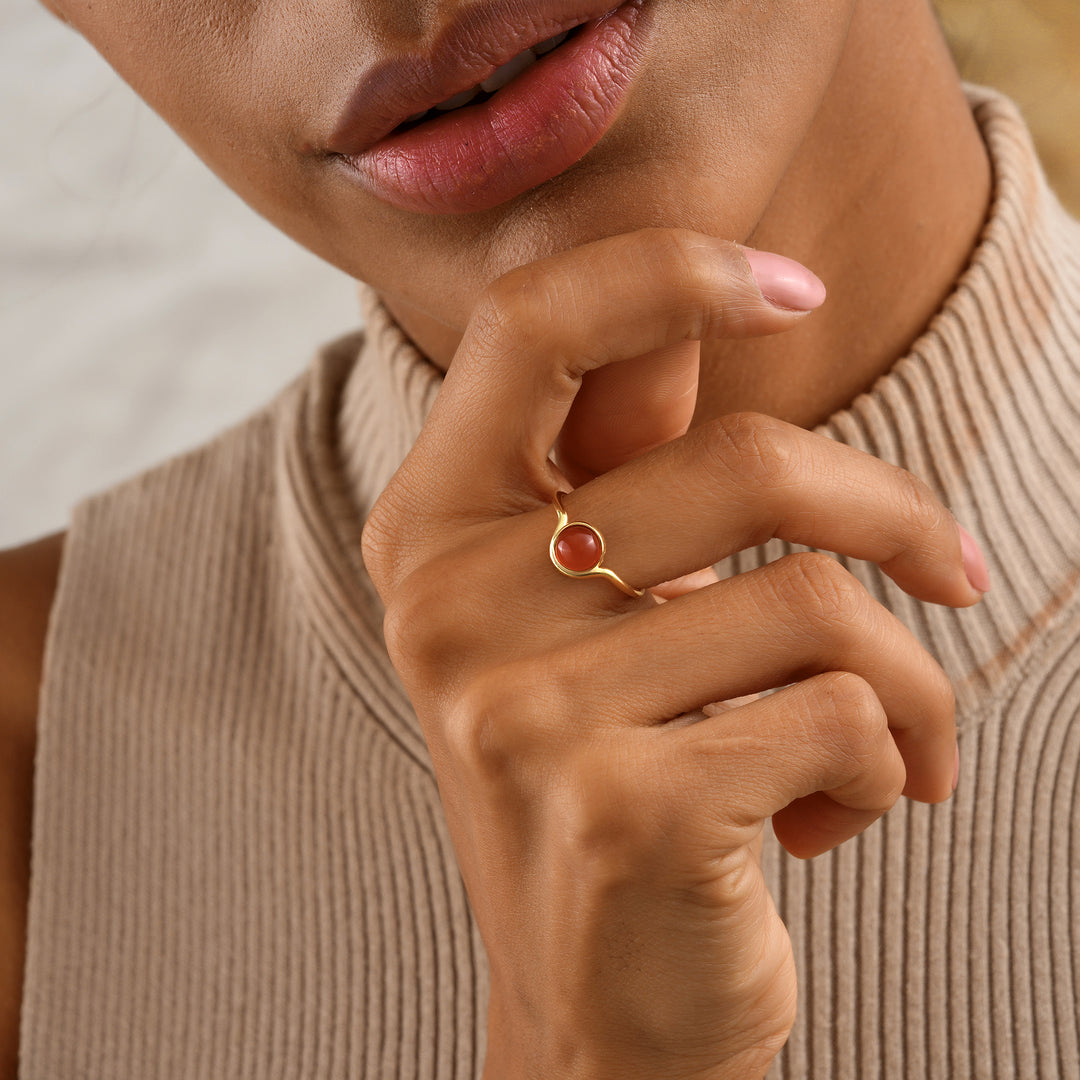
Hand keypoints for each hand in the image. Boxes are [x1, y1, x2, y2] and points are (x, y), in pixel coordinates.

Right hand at [361, 230, 978, 1079]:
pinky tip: (830, 819)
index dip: (668, 271)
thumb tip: (687, 336)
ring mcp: (524, 713)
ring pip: (816, 606)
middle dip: (892, 516)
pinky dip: (889, 766)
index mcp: (430, 533)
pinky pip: (844, 719)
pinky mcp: (622, 809)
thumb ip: (616, 481)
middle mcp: (452, 609)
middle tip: (953, 572)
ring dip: (907, 680)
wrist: (595, 1005)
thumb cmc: (609, 780)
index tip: (792, 290)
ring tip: (897, 743)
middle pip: (738, 464)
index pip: (528, 325)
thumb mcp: (581, 626)